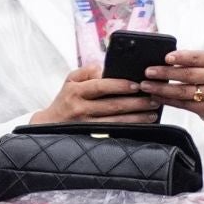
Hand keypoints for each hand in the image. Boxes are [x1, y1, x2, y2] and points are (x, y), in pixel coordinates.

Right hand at [30, 66, 159, 123]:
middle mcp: (80, 108)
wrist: (50, 125)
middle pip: (112, 105)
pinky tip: (142, 125)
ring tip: (152, 113)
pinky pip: (114, 132)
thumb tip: (106, 68)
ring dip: (137, 118)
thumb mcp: (71, 81)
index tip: (137, 85)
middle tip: (153, 99)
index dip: (119, 85)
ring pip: (116, 121)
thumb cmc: (66, 99)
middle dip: (135, 103)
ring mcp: (86, 124)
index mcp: (76, 91)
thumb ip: (88, 71)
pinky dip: (130, 128)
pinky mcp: (91, 136)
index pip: (100, 86)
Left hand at [139, 50, 203, 137]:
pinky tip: (156, 97)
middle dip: (165, 73)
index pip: (196, 57)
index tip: (165, 58)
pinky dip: (168, 101)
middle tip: (148, 72)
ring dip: (162, 89)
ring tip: (147, 86)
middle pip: (188, 75)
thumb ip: (187, 60)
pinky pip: (184, 104)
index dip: (181, 57)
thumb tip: (161, 59)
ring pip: (184, 91)